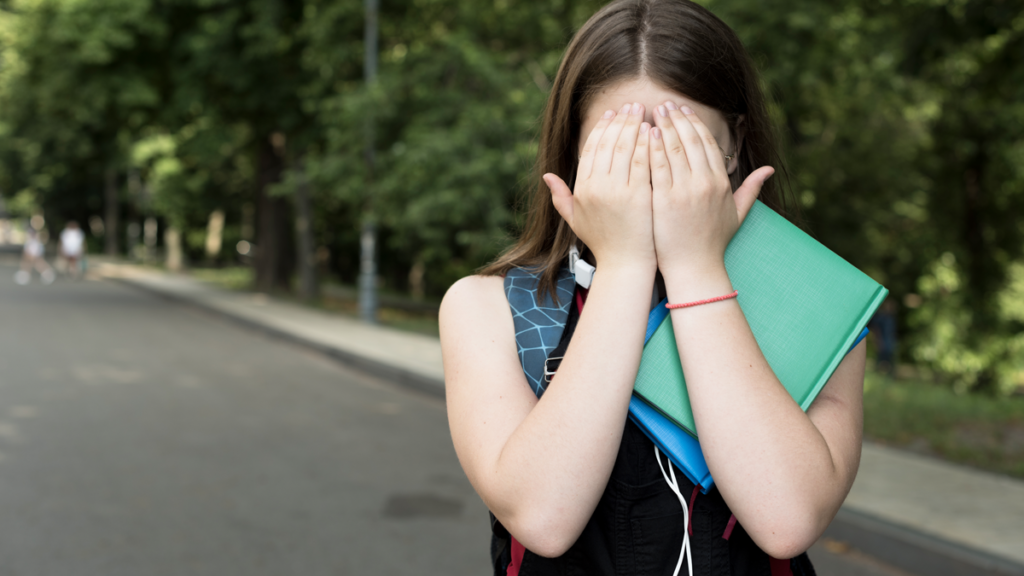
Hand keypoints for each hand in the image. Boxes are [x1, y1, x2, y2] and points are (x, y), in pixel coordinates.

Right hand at [544, 103, 656, 273]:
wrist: (625, 265)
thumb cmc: (604, 243)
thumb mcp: (576, 220)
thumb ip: (560, 197)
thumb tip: (546, 176)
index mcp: (581, 190)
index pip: (591, 149)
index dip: (601, 128)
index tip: (611, 114)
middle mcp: (596, 188)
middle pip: (608, 143)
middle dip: (620, 120)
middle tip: (632, 105)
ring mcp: (617, 192)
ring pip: (625, 148)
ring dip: (635, 125)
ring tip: (644, 111)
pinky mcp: (638, 196)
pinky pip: (643, 161)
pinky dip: (648, 143)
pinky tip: (654, 131)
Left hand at [650, 101, 773, 279]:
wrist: (695, 268)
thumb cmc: (713, 243)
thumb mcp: (737, 214)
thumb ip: (751, 188)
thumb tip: (769, 169)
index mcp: (721, 183)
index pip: (708, 144)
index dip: (695, 124)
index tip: (684, 111)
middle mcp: (705, 184)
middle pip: (690, 141)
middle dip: (677, 119)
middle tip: (665, 104)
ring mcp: (685, 191)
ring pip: (673, 149)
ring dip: (663, 128)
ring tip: (653, 112)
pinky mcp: (664, 200)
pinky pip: (657, 167)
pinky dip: (651, 148)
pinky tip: (644, 135)